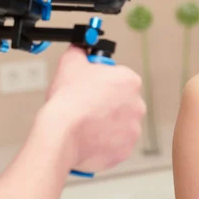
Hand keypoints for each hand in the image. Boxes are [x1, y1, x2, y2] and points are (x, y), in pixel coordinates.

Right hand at [41, 45, 145, 172]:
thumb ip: (80, 51)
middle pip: (123, 102)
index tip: (92, 87)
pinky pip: (116, 144)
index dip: (103, 82)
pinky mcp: (125, 150)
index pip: (120, 78)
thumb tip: (79, 48)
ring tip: (87, 123)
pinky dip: (105, 143)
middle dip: (108, 104)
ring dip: (107, 124)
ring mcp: (133, 129)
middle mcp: (137, 105)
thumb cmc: (68, 100)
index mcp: (130, 81)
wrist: (61, 133)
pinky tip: (90, 138)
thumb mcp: (71, 63)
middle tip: (88, 106)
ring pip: (120, 124)